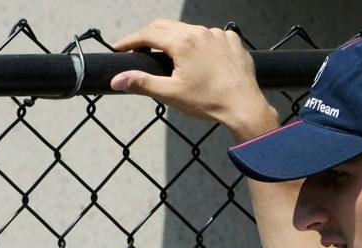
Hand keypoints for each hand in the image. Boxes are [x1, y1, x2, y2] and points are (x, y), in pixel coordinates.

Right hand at [110, 18, 278, 141]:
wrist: (244, 106)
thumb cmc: (209, 101)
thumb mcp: (171, 94)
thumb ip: (142, 83)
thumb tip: (117, 81)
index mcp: (183, 42)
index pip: (148, 34)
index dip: (130, 41)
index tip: (119, 48)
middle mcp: (201, 32)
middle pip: (165, 26)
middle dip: (148, 37)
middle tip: (138, 51)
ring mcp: (218, 34)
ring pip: (188, 30)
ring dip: (174, 40)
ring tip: (168, 58)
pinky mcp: (231, 41)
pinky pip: (209, 36)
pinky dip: (198, 44)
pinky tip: (198, 60)